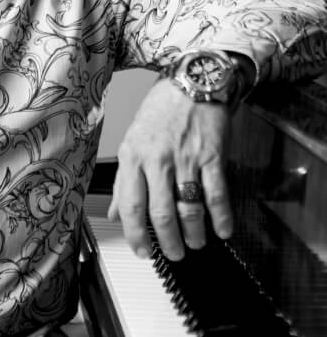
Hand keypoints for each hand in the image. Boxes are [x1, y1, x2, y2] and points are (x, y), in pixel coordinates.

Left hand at [106, 77, 232, 260]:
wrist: (192, 82)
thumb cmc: (160, 110)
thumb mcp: (132, 139)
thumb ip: (124, 180)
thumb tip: (115, 212)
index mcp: (133, 156)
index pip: (130, 205)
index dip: (135, 234)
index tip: (142, 251)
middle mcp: (157, 160)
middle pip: (160, 213)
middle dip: (167, 242)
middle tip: (172, 254)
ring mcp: (185, 159)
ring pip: (188, 208)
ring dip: (193, 234)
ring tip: (194, 244)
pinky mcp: (212, 157)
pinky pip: (216, 194)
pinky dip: (221, 218)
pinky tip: (222, 230)